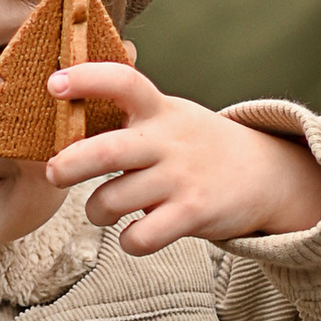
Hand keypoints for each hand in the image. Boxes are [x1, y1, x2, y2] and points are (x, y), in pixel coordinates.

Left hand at [45, 66, 320, 255]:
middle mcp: (168, 141)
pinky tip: (134, 233)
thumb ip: (128, 109)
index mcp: (160, 110)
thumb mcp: (171, 115)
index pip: (123, 81)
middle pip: (105, 151)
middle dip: (68, 165)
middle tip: (54, 173)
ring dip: (95, 211)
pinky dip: (128, 241)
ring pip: (112, 201)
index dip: (87, 79)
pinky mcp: (192, 214)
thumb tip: (62, 97)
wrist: (267, 175)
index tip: (54, 84)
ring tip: (102, 210)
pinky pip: (140, 236)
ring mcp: (181, 178)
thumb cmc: (198, 146)